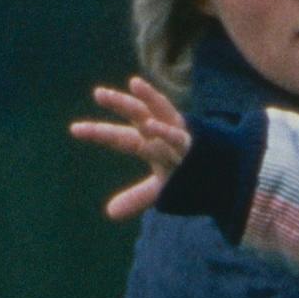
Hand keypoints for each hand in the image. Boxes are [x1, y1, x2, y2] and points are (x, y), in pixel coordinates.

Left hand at [70, 76, 191, 219]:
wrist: (224, 179)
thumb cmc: (189, 175)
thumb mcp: (160, 189)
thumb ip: (136, 197)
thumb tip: (109, 213)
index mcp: (148, 142)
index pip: (120, 136)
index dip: (98, 132)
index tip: (74, 129)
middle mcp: (160, 133)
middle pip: (137, 114)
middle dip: (119, 103)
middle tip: (98, 93)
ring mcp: (177, 135)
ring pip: (159, 114)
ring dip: (145, 100)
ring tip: (133, 84)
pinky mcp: (192, 145)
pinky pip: (176, 136)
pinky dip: (163, 130)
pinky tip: (150, 125)